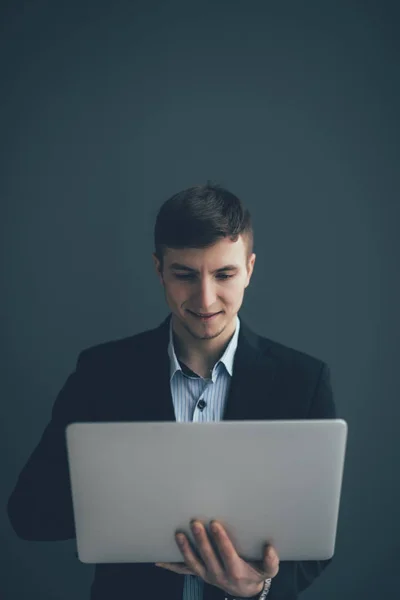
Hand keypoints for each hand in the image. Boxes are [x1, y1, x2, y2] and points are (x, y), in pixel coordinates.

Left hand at [155, 520, 278, 597]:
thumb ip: (271, 561)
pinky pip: (184, 571)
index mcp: (235, 571)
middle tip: (194, 522)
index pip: (227, 554)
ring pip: (193, 563)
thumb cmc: (257, 573)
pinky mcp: (200, 574)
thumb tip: (270, 549)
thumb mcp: (268, 570)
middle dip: (200, 540)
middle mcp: (219, 575)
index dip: (220, 540)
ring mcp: (207, 575)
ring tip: (178, 534)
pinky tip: (159, 560)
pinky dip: (171, 566)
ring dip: (185, 549)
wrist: (245, 591)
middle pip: (207, 556)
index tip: (215, 524)